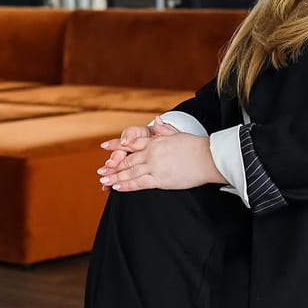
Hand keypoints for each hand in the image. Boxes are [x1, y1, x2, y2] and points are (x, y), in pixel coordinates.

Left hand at [97, 118, 226, 191]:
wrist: (207, 158)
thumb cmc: (195, 147)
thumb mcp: (178, 134)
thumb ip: (165, 129)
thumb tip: (158, 121)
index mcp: (155, 141)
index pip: (132, 143)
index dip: (117, 146)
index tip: (105, 147)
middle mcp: (151, 153)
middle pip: (127, 160)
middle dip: (112, 165)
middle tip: (100, 170)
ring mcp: (154, 167)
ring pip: (130, 172)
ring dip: (115, 176)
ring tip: (103, 180)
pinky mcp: (160, 180)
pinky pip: (139, 183)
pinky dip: (126, 185)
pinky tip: (117, 187)